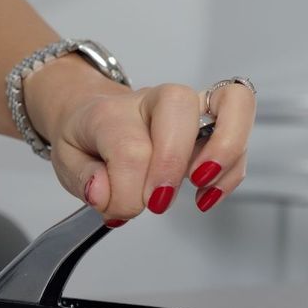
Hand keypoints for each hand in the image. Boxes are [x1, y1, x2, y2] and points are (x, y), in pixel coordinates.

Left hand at [25, 57, 254, 221]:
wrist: (92, 115)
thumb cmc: (85, 138)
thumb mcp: (66, 160)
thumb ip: (83, 178)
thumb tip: (104, 193)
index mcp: (111, 111)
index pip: (129, 147)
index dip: (129, 187)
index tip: (120, 208)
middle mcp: (154, 99)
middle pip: (180, 105)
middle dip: (173, 162)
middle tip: (158, 201)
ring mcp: (190, 108)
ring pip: (233, 102)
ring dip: (224, 151)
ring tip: (198, 187)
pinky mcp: (214, 124)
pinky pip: (241, 135)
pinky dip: (232, 171)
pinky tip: (205, 196)